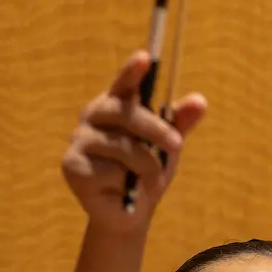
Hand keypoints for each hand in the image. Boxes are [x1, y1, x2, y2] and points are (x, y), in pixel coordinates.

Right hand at [61, 51, 206, 234]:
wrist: (129, 213)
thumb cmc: (146, 172)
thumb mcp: (168, 147)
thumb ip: (179, 123)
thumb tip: (200, 101)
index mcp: (115, 105)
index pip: (123, 83)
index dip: (132, 71)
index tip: (145, 57)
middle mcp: (92, 117)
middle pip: (122, 112)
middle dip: (153, 127)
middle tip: (177, 144)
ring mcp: (79, 140)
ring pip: (121, 146)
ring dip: (145, 165)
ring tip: (149, 179)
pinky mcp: (71, 166)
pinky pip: (109, 171)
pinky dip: (125, 184)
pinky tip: (121, 190)